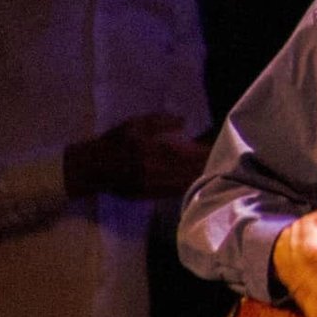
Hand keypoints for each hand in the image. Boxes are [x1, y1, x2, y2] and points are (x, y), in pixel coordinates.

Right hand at [64, 113, 211, 198]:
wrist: (91, 168)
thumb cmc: (114, 142)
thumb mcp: (135, 125)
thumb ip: (160, 122)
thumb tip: (183, 121)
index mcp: (158, 150)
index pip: (192, 153)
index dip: (207, 150)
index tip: (218, 146)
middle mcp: (159, 170)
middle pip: (193, 170)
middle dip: (209, 165)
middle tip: (225, 160)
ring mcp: (155, 185)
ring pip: (186, 183)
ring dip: (201, 177)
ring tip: (216, 172)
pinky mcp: (150, 195)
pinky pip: (175, 192)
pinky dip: (188, 186)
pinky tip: (197, 182)